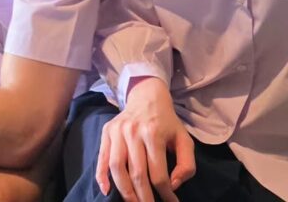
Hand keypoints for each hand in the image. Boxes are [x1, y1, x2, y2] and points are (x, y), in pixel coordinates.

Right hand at [96, 77, 195, 201]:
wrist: (147, 96)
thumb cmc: (166, 122)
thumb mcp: (184, 139)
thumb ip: (186, 163)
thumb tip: (173, 184)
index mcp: (155, 133)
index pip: (158, 173)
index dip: (165, 193)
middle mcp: (134, 132)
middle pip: (137, 174)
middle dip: (144, 198)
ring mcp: (117, 132)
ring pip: (117, 168)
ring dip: (124, 191)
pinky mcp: (106, 132)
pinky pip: (102, 158)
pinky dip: (101, 176)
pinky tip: (106, 191)